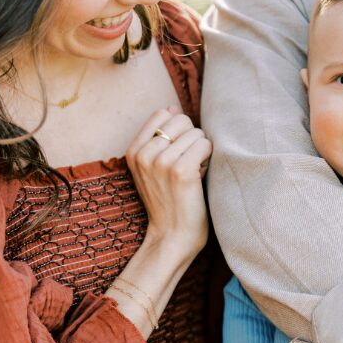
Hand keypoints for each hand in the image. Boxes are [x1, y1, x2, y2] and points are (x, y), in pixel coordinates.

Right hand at [125, 108, 212, 261]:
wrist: (172, 236)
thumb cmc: (168, 201)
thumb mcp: (153, 167)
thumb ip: (160, 137)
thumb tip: (172, 107)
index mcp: (133, 151)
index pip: (161, 114)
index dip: (177, 128)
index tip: (176, 151)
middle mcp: (144, 154)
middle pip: (181, 119)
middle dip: (191, 138)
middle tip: (186, 163)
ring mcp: (161, 162)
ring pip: (196, 132)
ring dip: (201, 151)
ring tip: (192, 173)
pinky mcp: (181, 171)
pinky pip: (205, 144)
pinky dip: (208, 158)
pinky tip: (200, 176)